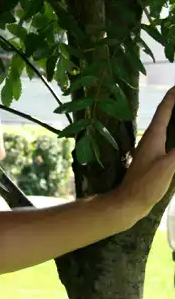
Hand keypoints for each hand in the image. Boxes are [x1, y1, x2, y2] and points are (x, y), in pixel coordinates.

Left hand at [117, 86, 174, 223]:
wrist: (129, 202)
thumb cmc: (146, 184)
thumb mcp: (168, 166)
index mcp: (153, 136)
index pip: (165, 109)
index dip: (173, 96)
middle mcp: (151, 138)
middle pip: (166, 115)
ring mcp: (151, 148)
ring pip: (166, 126)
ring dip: (174, 116)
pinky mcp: (153, 159)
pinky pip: (167, 138)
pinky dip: (173, 131)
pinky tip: (174, 135)